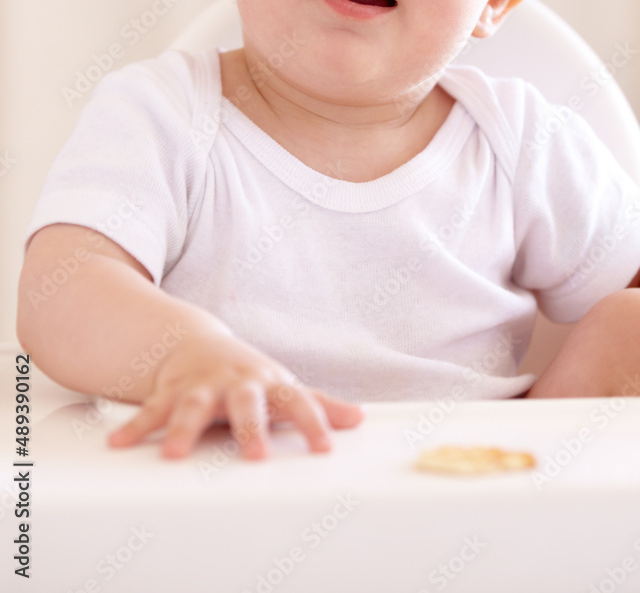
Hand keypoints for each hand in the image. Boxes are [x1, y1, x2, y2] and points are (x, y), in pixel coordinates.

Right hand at [107, 331, 364, 458]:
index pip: (297, 403)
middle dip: (249, 428)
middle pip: (245, 403)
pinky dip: (136, 427)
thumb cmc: (247, 375)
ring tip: (176, 455)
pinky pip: (151, 410)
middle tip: (255, 457)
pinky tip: (120, 444)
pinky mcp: (170, 392)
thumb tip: (358, 419)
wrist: (197, 344)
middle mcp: (236, 384)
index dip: (313, 423)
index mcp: (268, 384)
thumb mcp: (282, 386)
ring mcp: (201, 386)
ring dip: (184, 429)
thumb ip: (317, 405)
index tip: (326, 448)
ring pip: (193, 406)